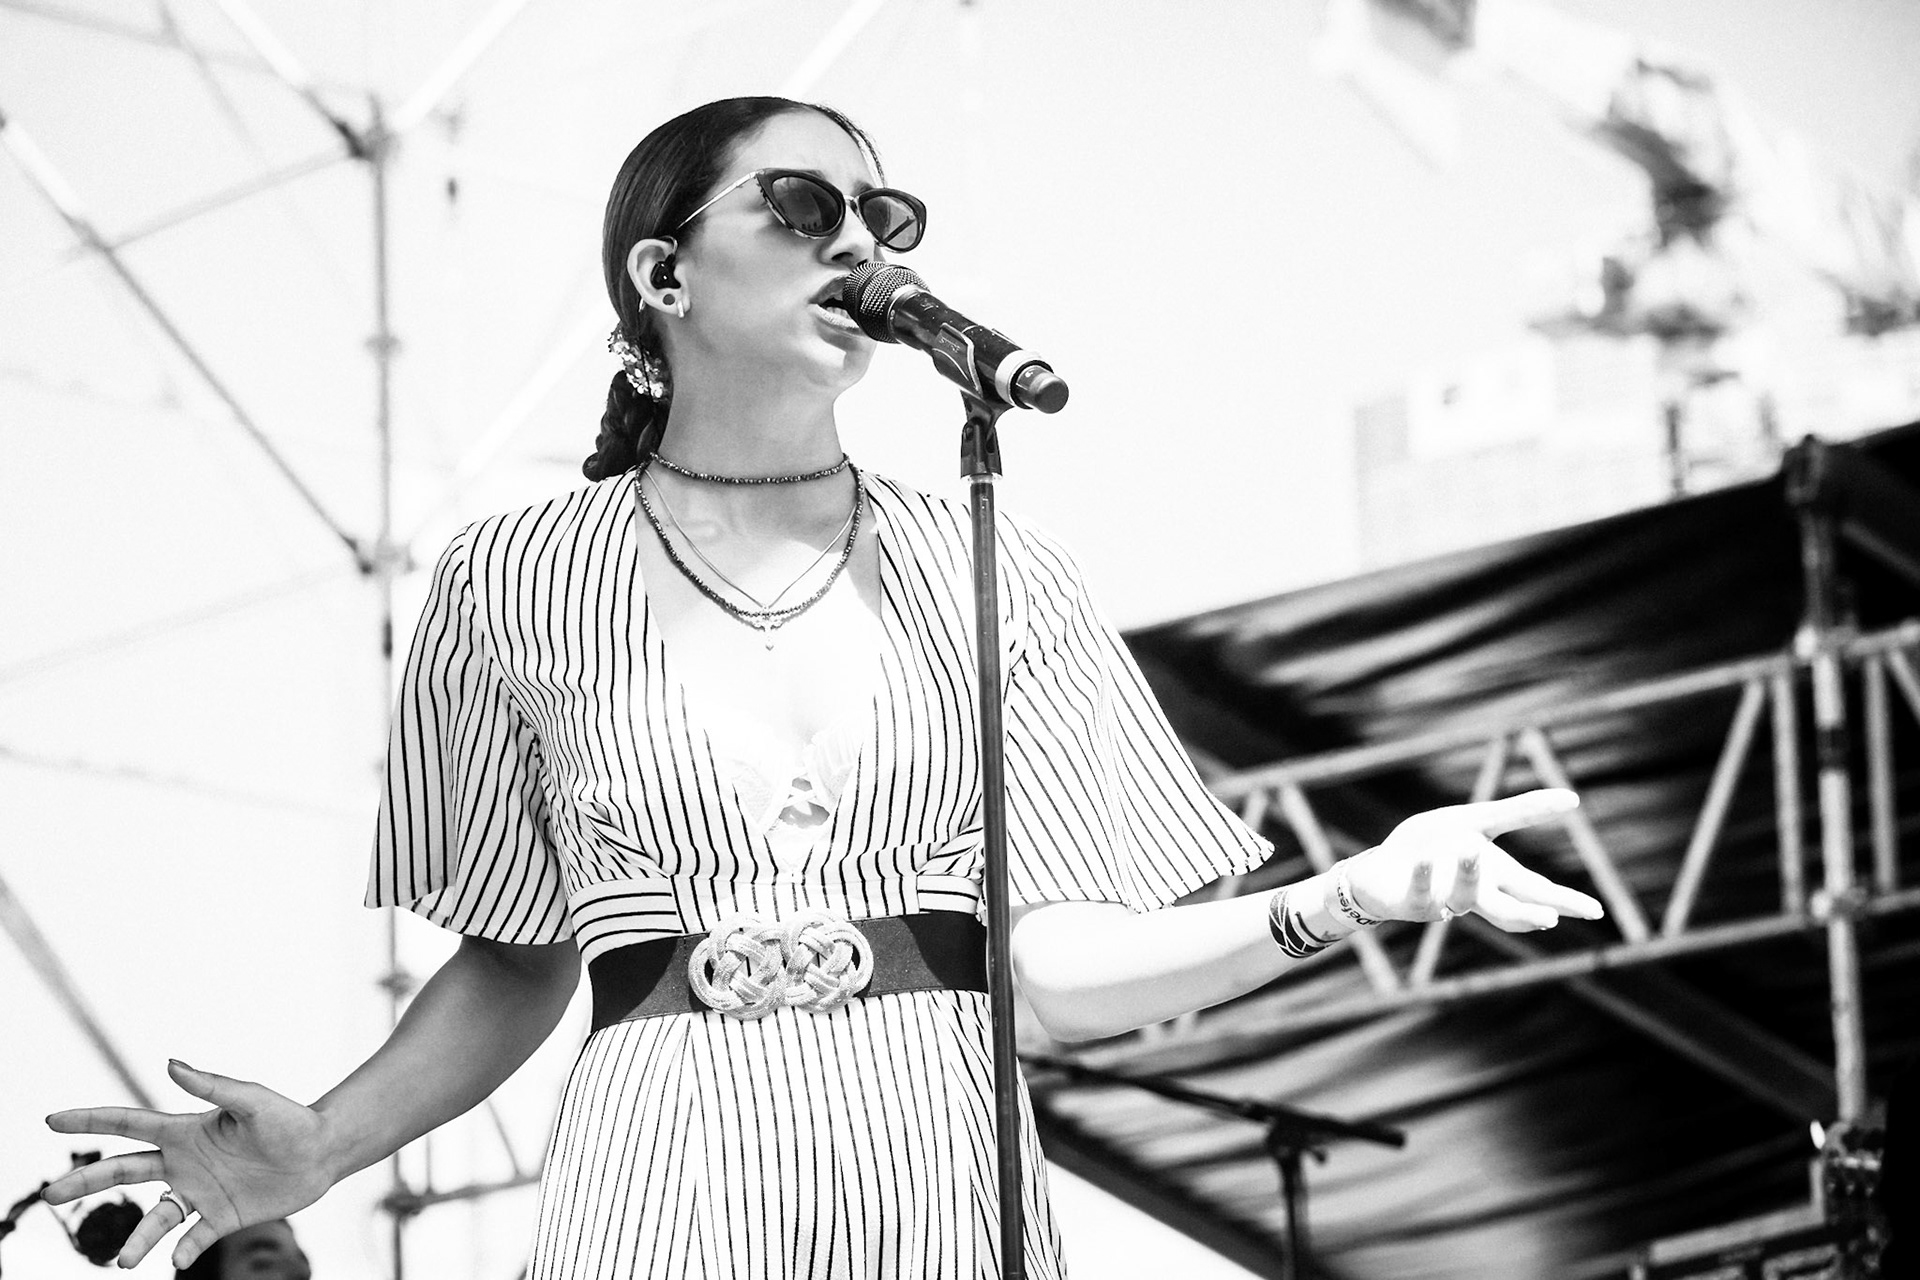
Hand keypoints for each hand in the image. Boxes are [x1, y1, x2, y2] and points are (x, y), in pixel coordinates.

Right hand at [43, 1059, 335, 1269]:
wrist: (323, 1152)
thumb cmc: (290, 1119)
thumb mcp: (252, 1100)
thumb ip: (212, 1085)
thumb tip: (170, 1063)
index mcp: (185, 1130)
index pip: (127, 1125)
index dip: (89, 1120)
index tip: (52, 1119)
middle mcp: (185, 1163)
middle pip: (123, 1173)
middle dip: (85, 1183)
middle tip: (50, 1195)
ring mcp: (200, 1192)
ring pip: (155, 1218)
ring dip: (138, 1239)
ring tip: (123, 1262)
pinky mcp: (222, 1217)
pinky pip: (193, 1238)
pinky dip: (183, 1251)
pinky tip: (177, 1260)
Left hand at [1340, 788, 1603, 930]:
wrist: (1380, 868)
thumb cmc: (1433, 846)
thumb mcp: (1479, 822)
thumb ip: (1522, 812)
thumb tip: (1574, 799)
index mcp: (1494, 875)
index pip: (1535, 891)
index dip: (1564, 902)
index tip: (1596, 911)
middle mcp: (1472, 892)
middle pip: (1507, 908)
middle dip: (1528, 913)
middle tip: (1551, 918)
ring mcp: (1441, 898)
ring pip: (1461, 897)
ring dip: (1469, 876)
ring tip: (1474, 852)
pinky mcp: (1409, 898)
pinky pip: (1418, 888)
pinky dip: (1423, 875)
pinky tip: (1424, 861)